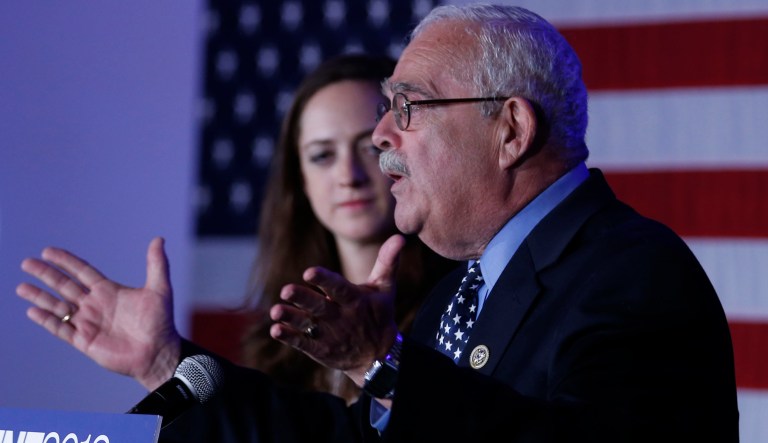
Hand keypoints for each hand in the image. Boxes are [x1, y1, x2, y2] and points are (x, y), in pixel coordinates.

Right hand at [16, 237, 180, 390]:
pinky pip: (61, 329)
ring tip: (21, 287)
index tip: (48, 251)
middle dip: (46, 274)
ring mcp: (88, 323)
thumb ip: (156, 264)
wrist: (158, 353)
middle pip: (65, 286)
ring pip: (58, 306)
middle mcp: (95, 305)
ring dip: (40, 296)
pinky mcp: (85, 341)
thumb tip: (158, 239)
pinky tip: (33, 311)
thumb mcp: (159, 289)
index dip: (66, 261)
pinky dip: (47, 320)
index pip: (82, 271)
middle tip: (27, 263)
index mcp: (109, 291)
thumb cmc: (161, 322)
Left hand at [270, 234, 404, 386]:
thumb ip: (388, 262)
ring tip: (276, 310)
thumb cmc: (379, 315)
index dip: (325, 280)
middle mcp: (342, 318)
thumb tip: (400, 236)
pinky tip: (275, 329)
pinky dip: (289, 337)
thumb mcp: (385, 289)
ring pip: (308, 326)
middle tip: (285, 290)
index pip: (339, 288)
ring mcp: (330, 335)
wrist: (379, 357)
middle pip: (320, 307)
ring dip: (291, 318)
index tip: (309, 272)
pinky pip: (303, 344)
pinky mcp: (321, 350)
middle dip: (303, 299)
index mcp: (356, 301)